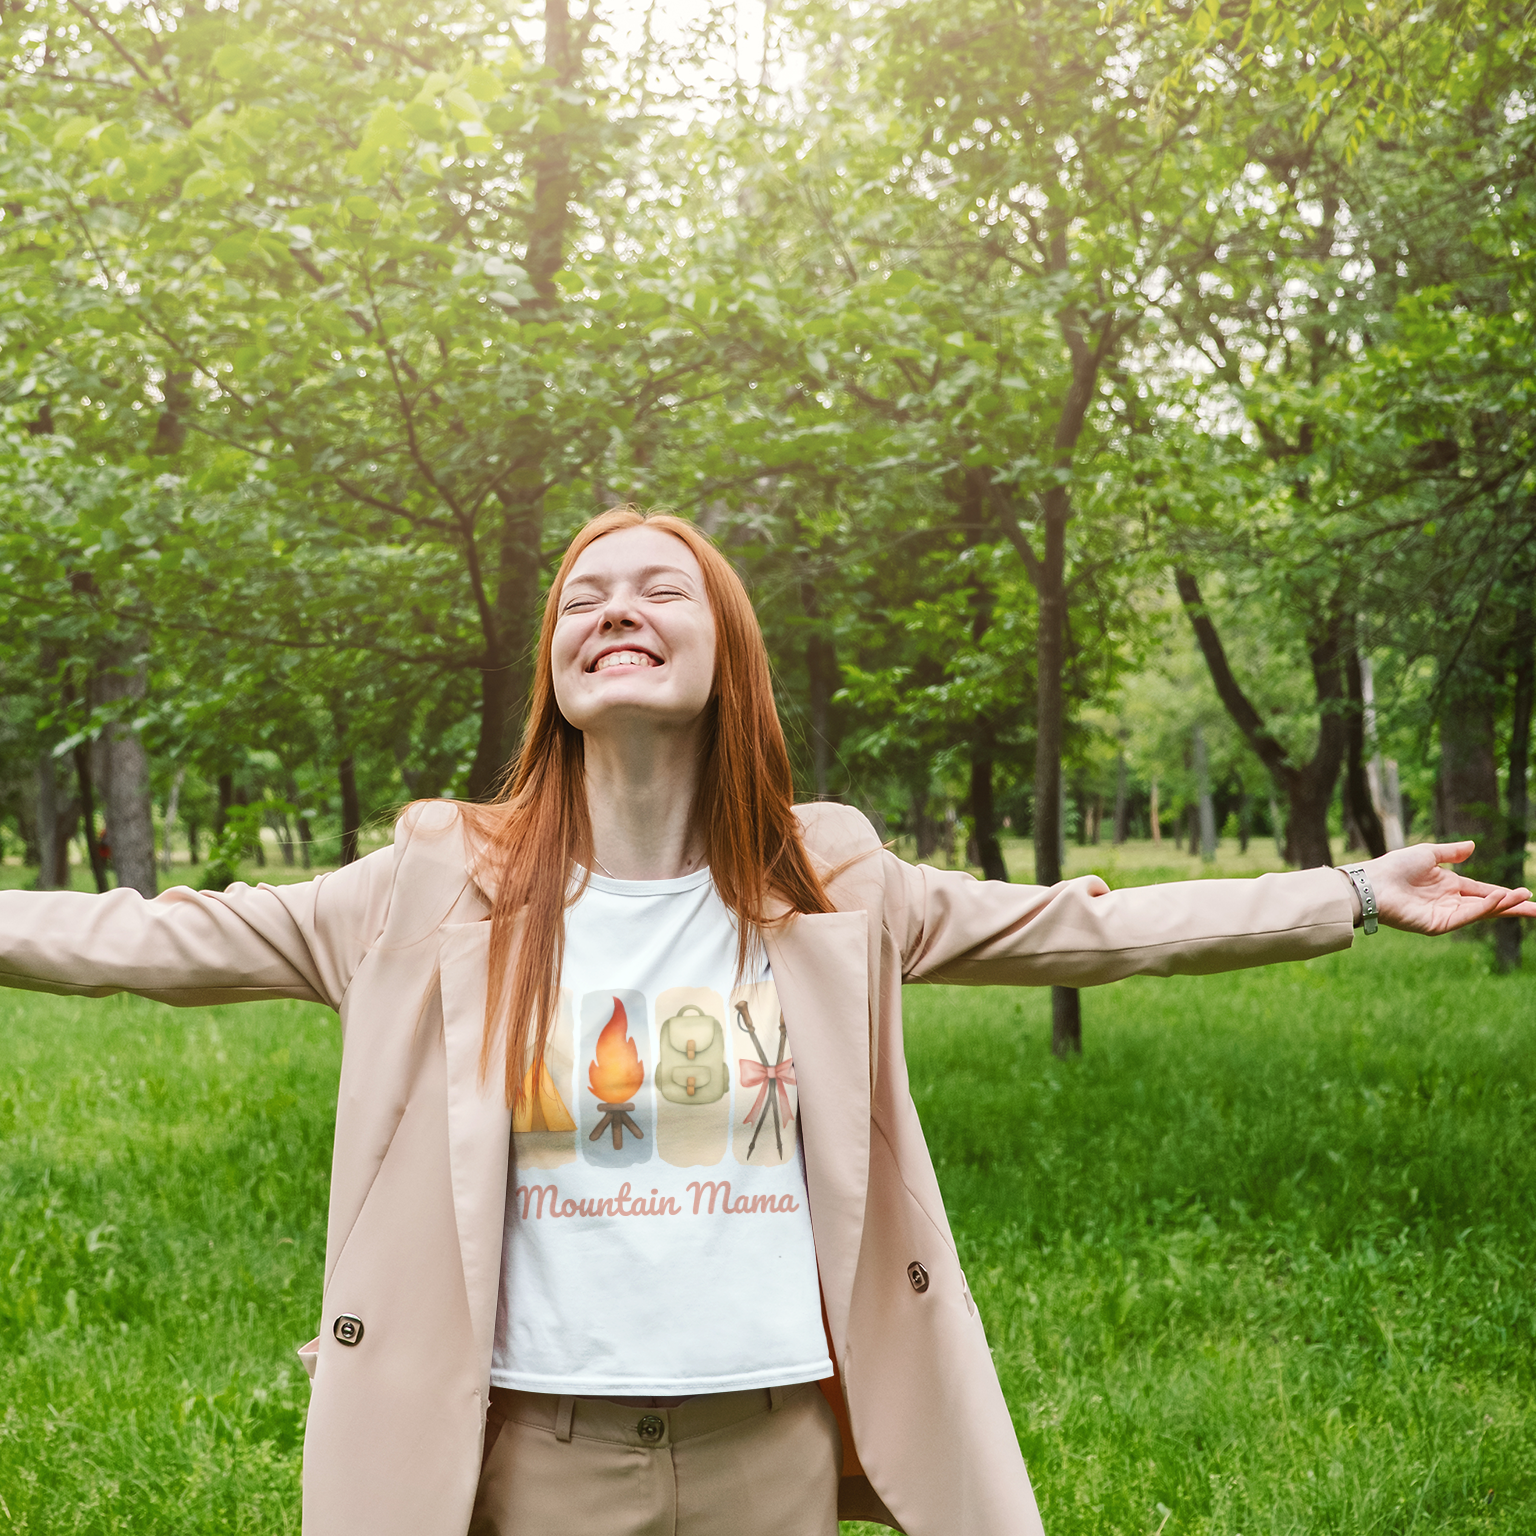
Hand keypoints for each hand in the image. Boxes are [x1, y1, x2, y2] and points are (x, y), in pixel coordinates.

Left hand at [1355, 842, 1535, 935]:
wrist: (1372, 882)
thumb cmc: (1394, 867)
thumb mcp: (1427, 853)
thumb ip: (1451, 852)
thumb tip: (1473, 846)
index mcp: (1448, 886)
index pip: (1483, 891)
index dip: (1504, 893)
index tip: (1527, 894)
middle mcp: (1449, 902)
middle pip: (1488, 906)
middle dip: (1513, 906)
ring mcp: (1444, 915)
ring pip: (1481, 912)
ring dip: (1503, 905)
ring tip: (1524, 898)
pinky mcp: (1437, 925)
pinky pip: (1466, 916)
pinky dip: (1484, 908)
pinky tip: (1498, 898)